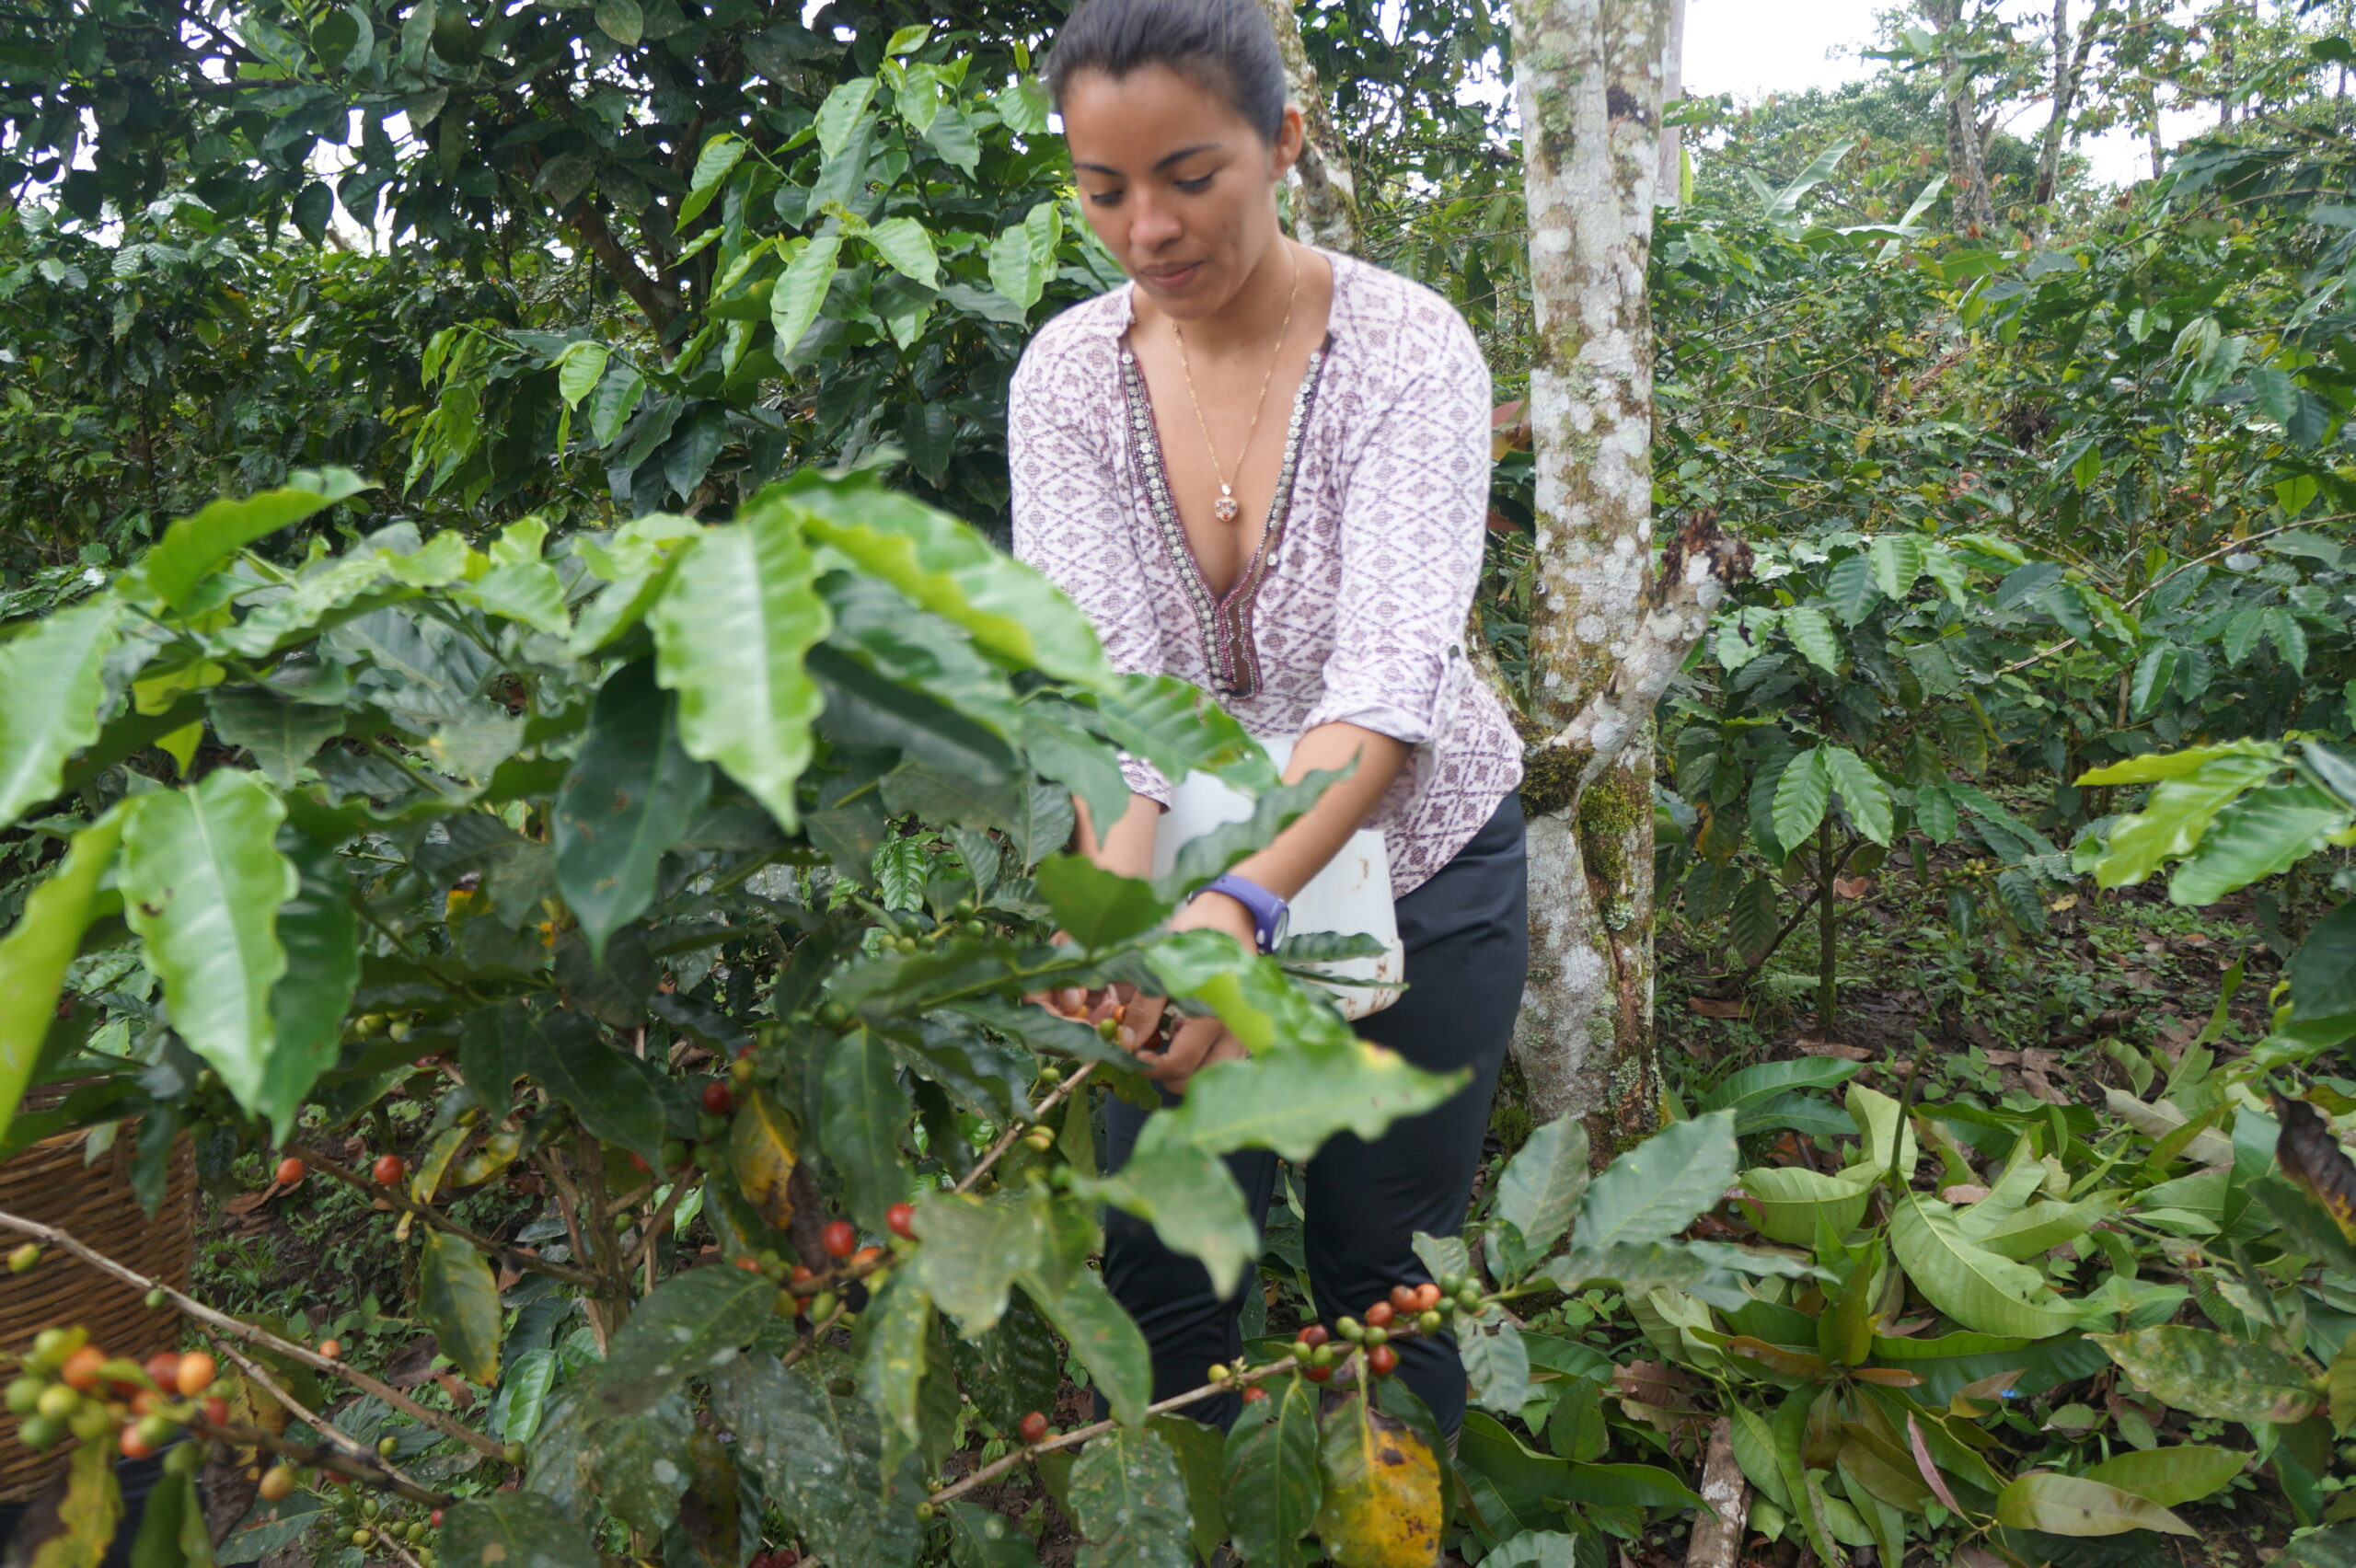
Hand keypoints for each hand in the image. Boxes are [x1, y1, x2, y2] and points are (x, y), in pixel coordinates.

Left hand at [1125, 891, 1254, 1087]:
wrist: (1232, 914)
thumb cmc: (1193, 934)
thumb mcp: (1160, 964)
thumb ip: (1144, 1007)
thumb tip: (1128, 1044)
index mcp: (1212, 1015)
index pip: (1179, 1064)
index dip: (1148, 1067)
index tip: (1130, 1053)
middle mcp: (1232, 1031)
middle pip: (1198, 1079)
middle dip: (1166, 1075)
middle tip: (1145, 1055)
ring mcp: (1241, 1032)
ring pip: (1212, 1074)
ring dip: (1185, 1069)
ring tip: (1165, 1046)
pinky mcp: (1242, 1028)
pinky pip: (1222, 1060)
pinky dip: (1200, 1059)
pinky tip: (1184, 1036)